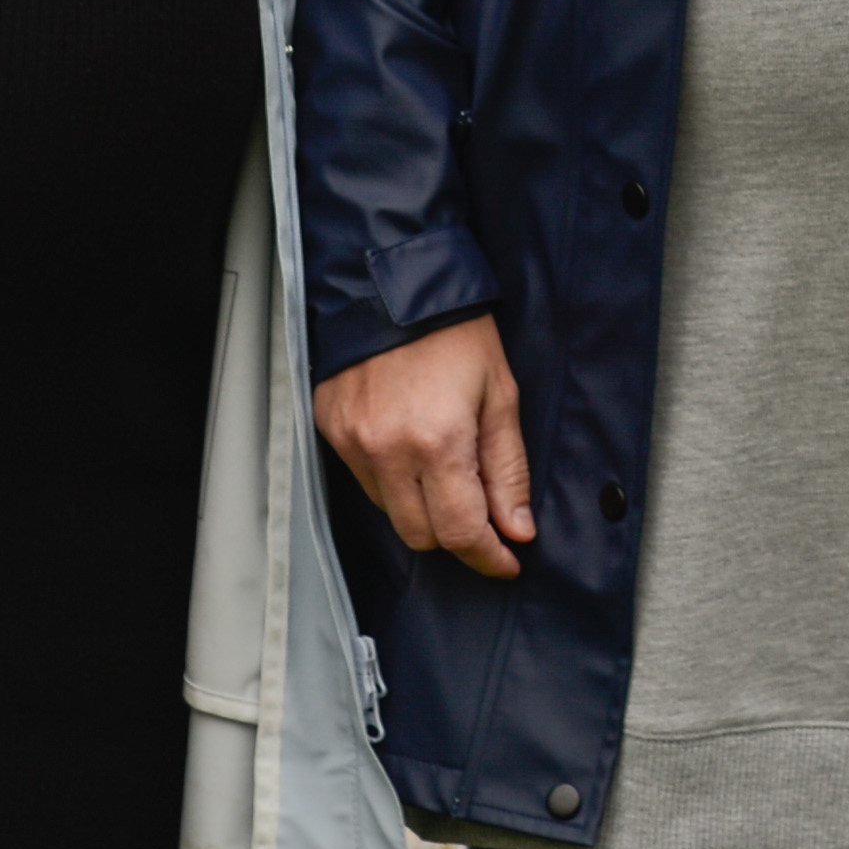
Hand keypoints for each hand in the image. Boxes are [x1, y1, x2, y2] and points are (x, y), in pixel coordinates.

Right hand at [316, 314, 532, 578]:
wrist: (394, 287)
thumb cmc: (454, 333)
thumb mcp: (500, 395)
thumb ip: (508, 469)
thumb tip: (517, 527)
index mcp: (438, 443)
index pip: (462, 532)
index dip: (488, 556)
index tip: (506, 561)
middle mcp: (388, 452)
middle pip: (422, 536)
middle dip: (456, 534)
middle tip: (482, 515)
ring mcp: (353, 444)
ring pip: (390, 513)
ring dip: (422, 508)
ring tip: (445, 470)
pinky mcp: (331, 433)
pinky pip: (364, 482)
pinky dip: (392, 480)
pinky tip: (411, 450)